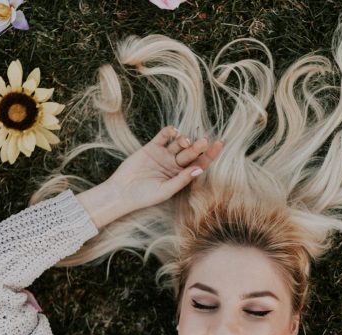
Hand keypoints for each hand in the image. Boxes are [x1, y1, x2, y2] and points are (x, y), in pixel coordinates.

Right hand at [108, 125, 222, 212]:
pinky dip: (169, 132)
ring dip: (184, 140)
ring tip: (185, 142)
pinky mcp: (151, 147)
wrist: (122, 192)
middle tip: (204, 141)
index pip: (199, 163)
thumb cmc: (145, 196)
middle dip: (198, 147)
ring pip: (179, 144)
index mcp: (181, 176)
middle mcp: (174, 164)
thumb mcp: (166, 190)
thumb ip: (182, 179)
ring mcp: (163, 155)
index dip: (210, 154)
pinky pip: (163, 137)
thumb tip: (200, 168)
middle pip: (191, 153)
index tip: (219, 144)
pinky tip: (174, 132)